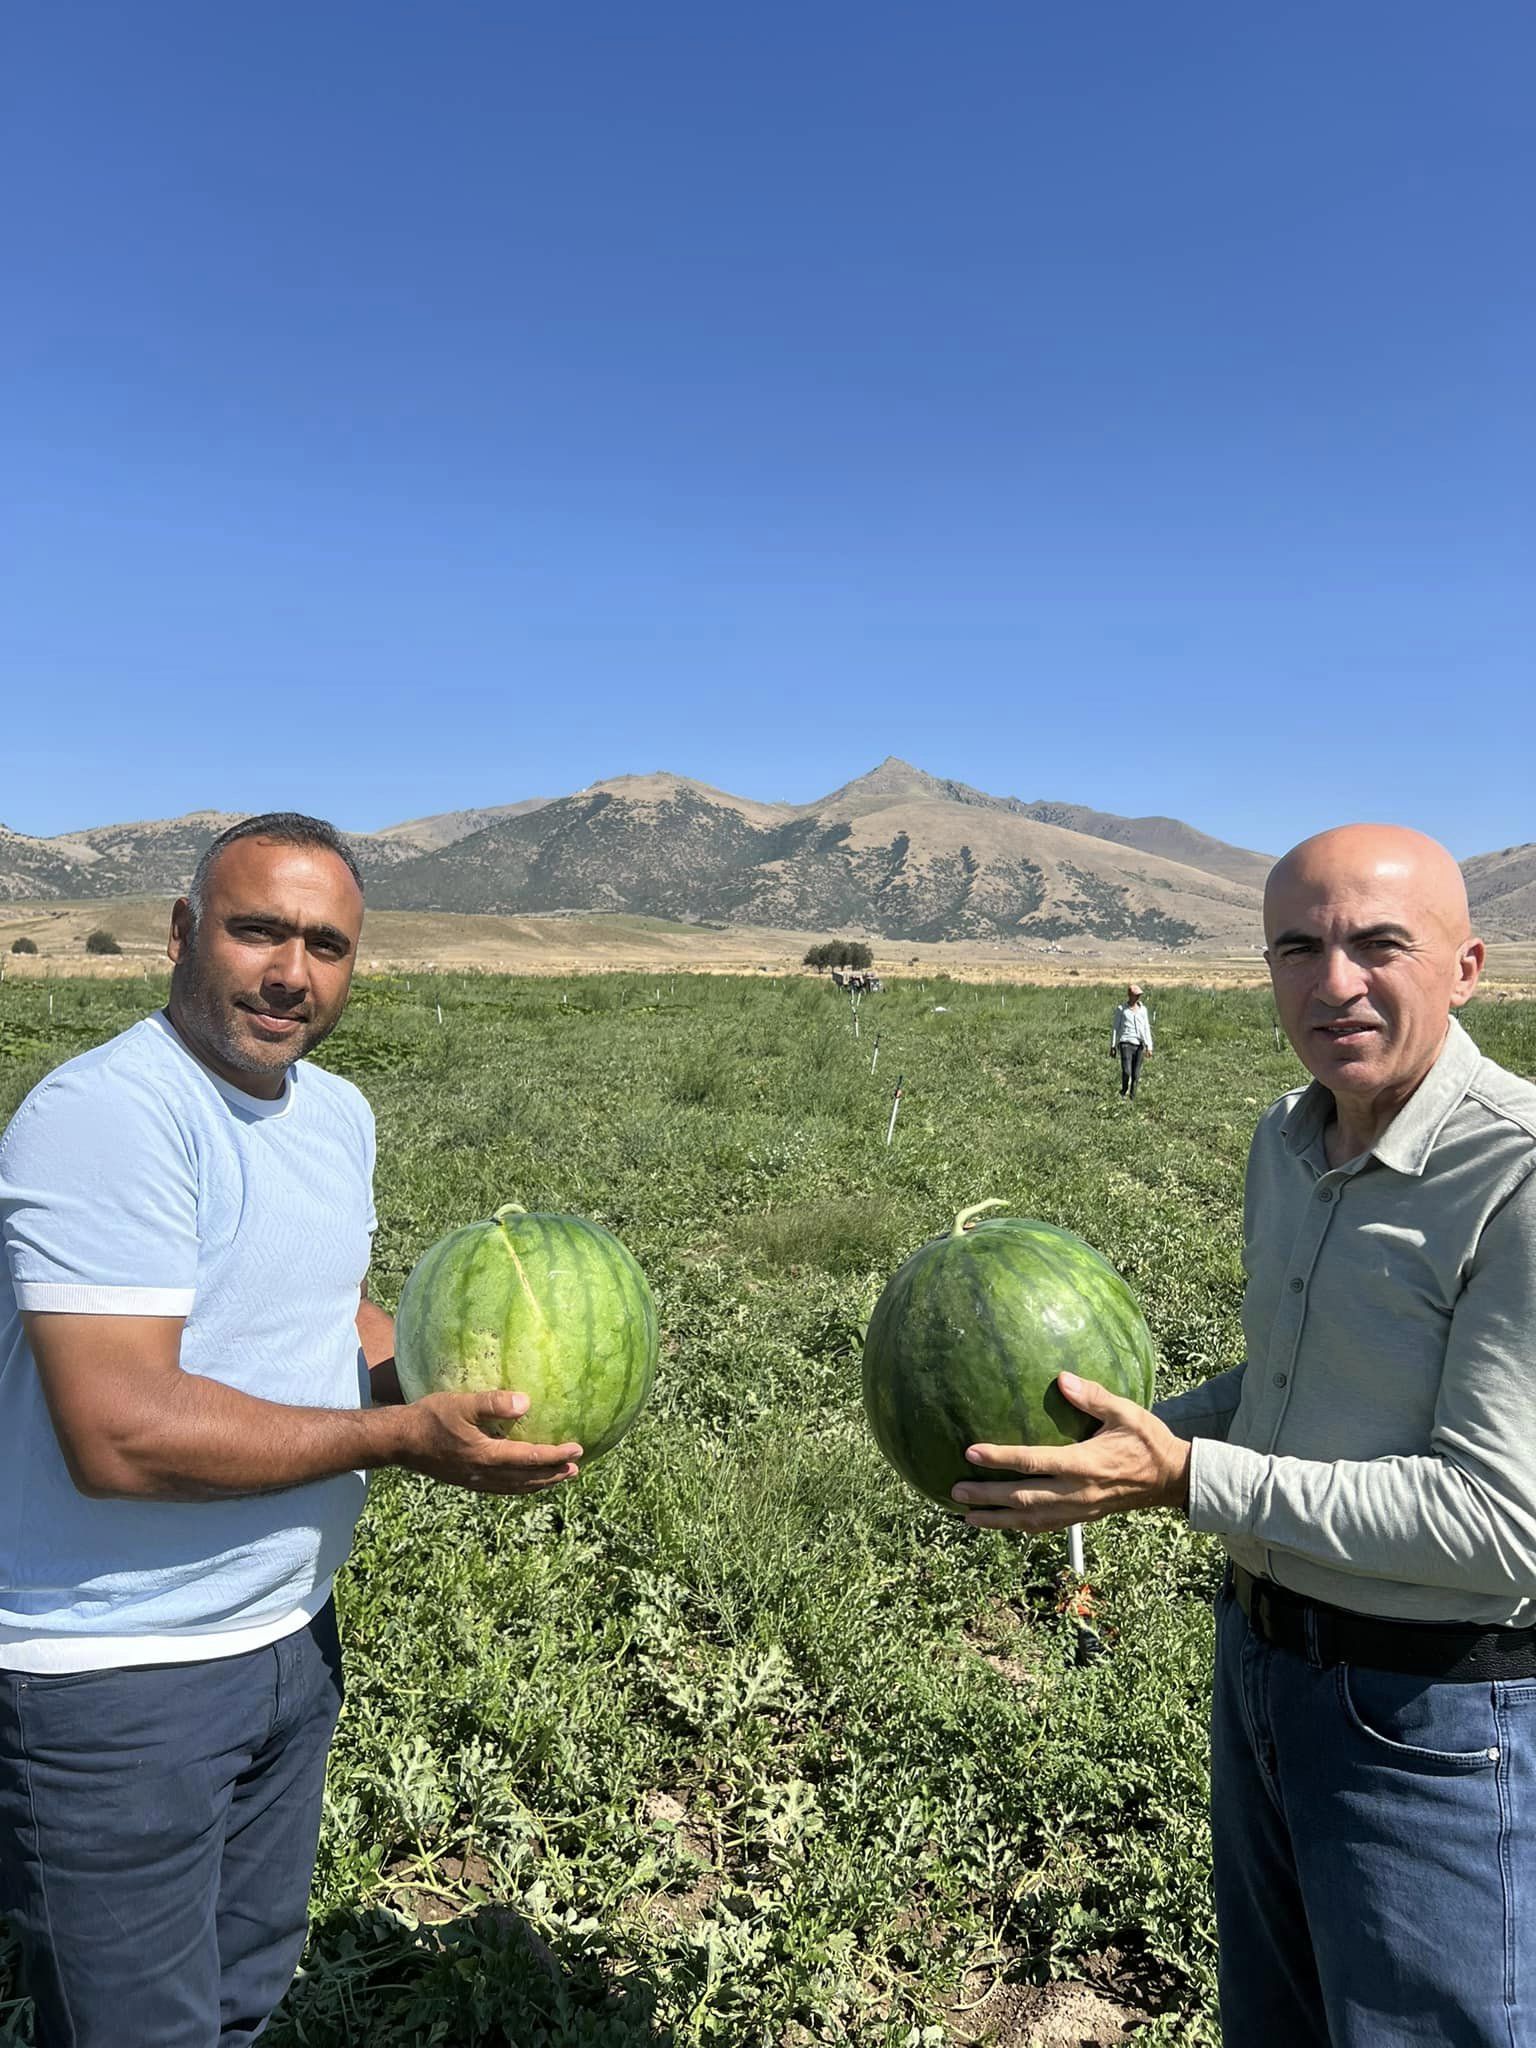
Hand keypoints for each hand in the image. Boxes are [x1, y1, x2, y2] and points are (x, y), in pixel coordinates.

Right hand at [394, 1390, 582, 1494]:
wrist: (399, 1441)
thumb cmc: (431, 1417)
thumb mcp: (462, 1404)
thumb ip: (494, 1403)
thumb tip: (526, 1403)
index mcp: (487, 1456)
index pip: (531, 1458)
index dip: (557, 1455)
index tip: (578, 1449)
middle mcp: (485, 1474)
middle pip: (528, 1478)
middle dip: (553, 1474)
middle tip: (576, 1469)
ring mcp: (475, 1481)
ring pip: (516, 1486)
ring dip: (539, 1483)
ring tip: (558, 1478)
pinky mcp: (466, 1481)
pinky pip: (502, 1488)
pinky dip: (519, 1486)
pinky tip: (522, 1480)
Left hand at [950, 1373, 1189, 1530]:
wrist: (1172, 1479)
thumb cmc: (1147, 1440)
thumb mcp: (1125, 1412)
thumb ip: (1093, 1396)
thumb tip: (1062, 1378)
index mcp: (1084, 1464)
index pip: (1034, 1462)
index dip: (1001, 1458)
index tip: (971, 1452)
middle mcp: (1077, 1491)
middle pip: (1024, 1498)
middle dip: (988, 1496)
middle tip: (956, 1491)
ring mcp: (1079, 1508)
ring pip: (1031, 1519)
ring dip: (998, 1520)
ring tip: (967, 1517)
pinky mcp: (1083, 1517)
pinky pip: (1047, 1527)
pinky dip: (1021, 1527)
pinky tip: (1002, 1525)